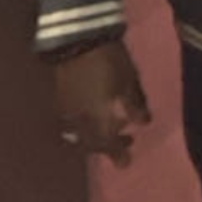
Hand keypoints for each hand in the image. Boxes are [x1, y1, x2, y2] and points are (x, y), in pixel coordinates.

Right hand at [51, 37, 150, 165]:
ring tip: (113, 128)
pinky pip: (70, 120)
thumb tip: (142, 124)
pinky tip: (96, 115)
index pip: (105, 143)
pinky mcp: (59, 96)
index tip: (126, 163)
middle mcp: (77, 118)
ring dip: (94, 136)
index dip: (116, 154)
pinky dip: (84, 124)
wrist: (78, 38)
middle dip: (107, 146)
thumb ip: (135, 105)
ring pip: (77, 132)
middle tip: (127, 142)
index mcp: (95, 117)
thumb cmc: (110, 60)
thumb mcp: (129, 82)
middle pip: (89, 141)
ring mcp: (65, 107)